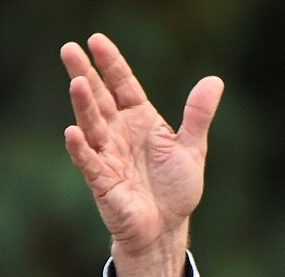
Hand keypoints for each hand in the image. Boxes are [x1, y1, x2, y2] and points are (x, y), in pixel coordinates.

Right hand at [61, 33, 223, 276]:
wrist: (168, 227)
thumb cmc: (176, 189)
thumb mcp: (192, 148)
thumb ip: (198, 115)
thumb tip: (214, 80)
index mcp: (141, 121)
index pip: (123, 86)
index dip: (111, 65)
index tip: (97, 41)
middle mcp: (120, 134)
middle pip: (100, 99)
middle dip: (86, 74)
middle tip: (70, 49)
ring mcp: (109, 156)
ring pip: (92, 126)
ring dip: (84, 106)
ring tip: (77, 83)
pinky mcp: (103, 182)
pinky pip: (90, 163)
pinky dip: (82, 149)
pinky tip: (74, 132)